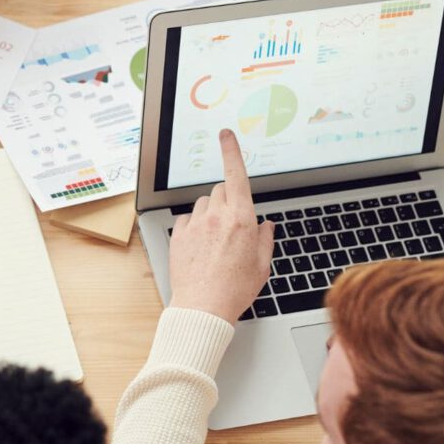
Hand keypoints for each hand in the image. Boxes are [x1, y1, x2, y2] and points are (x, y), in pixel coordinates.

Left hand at [168, 129, 273, 324]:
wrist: (203, 308)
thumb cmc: (235, 289)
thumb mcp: (262, 265)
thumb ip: (264, 239)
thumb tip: (265, 225)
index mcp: (242, 219)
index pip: (236, 174)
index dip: (231, 150)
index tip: (226, 134)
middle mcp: (217, 216)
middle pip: (220, 189)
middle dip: (227, 199)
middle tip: (231, 223)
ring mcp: (196, 224)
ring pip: (203, 203)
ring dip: (210, 213)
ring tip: (215, 241)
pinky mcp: (179, 234)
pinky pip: (188, 219)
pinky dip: (194, 227)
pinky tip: (200, 247)